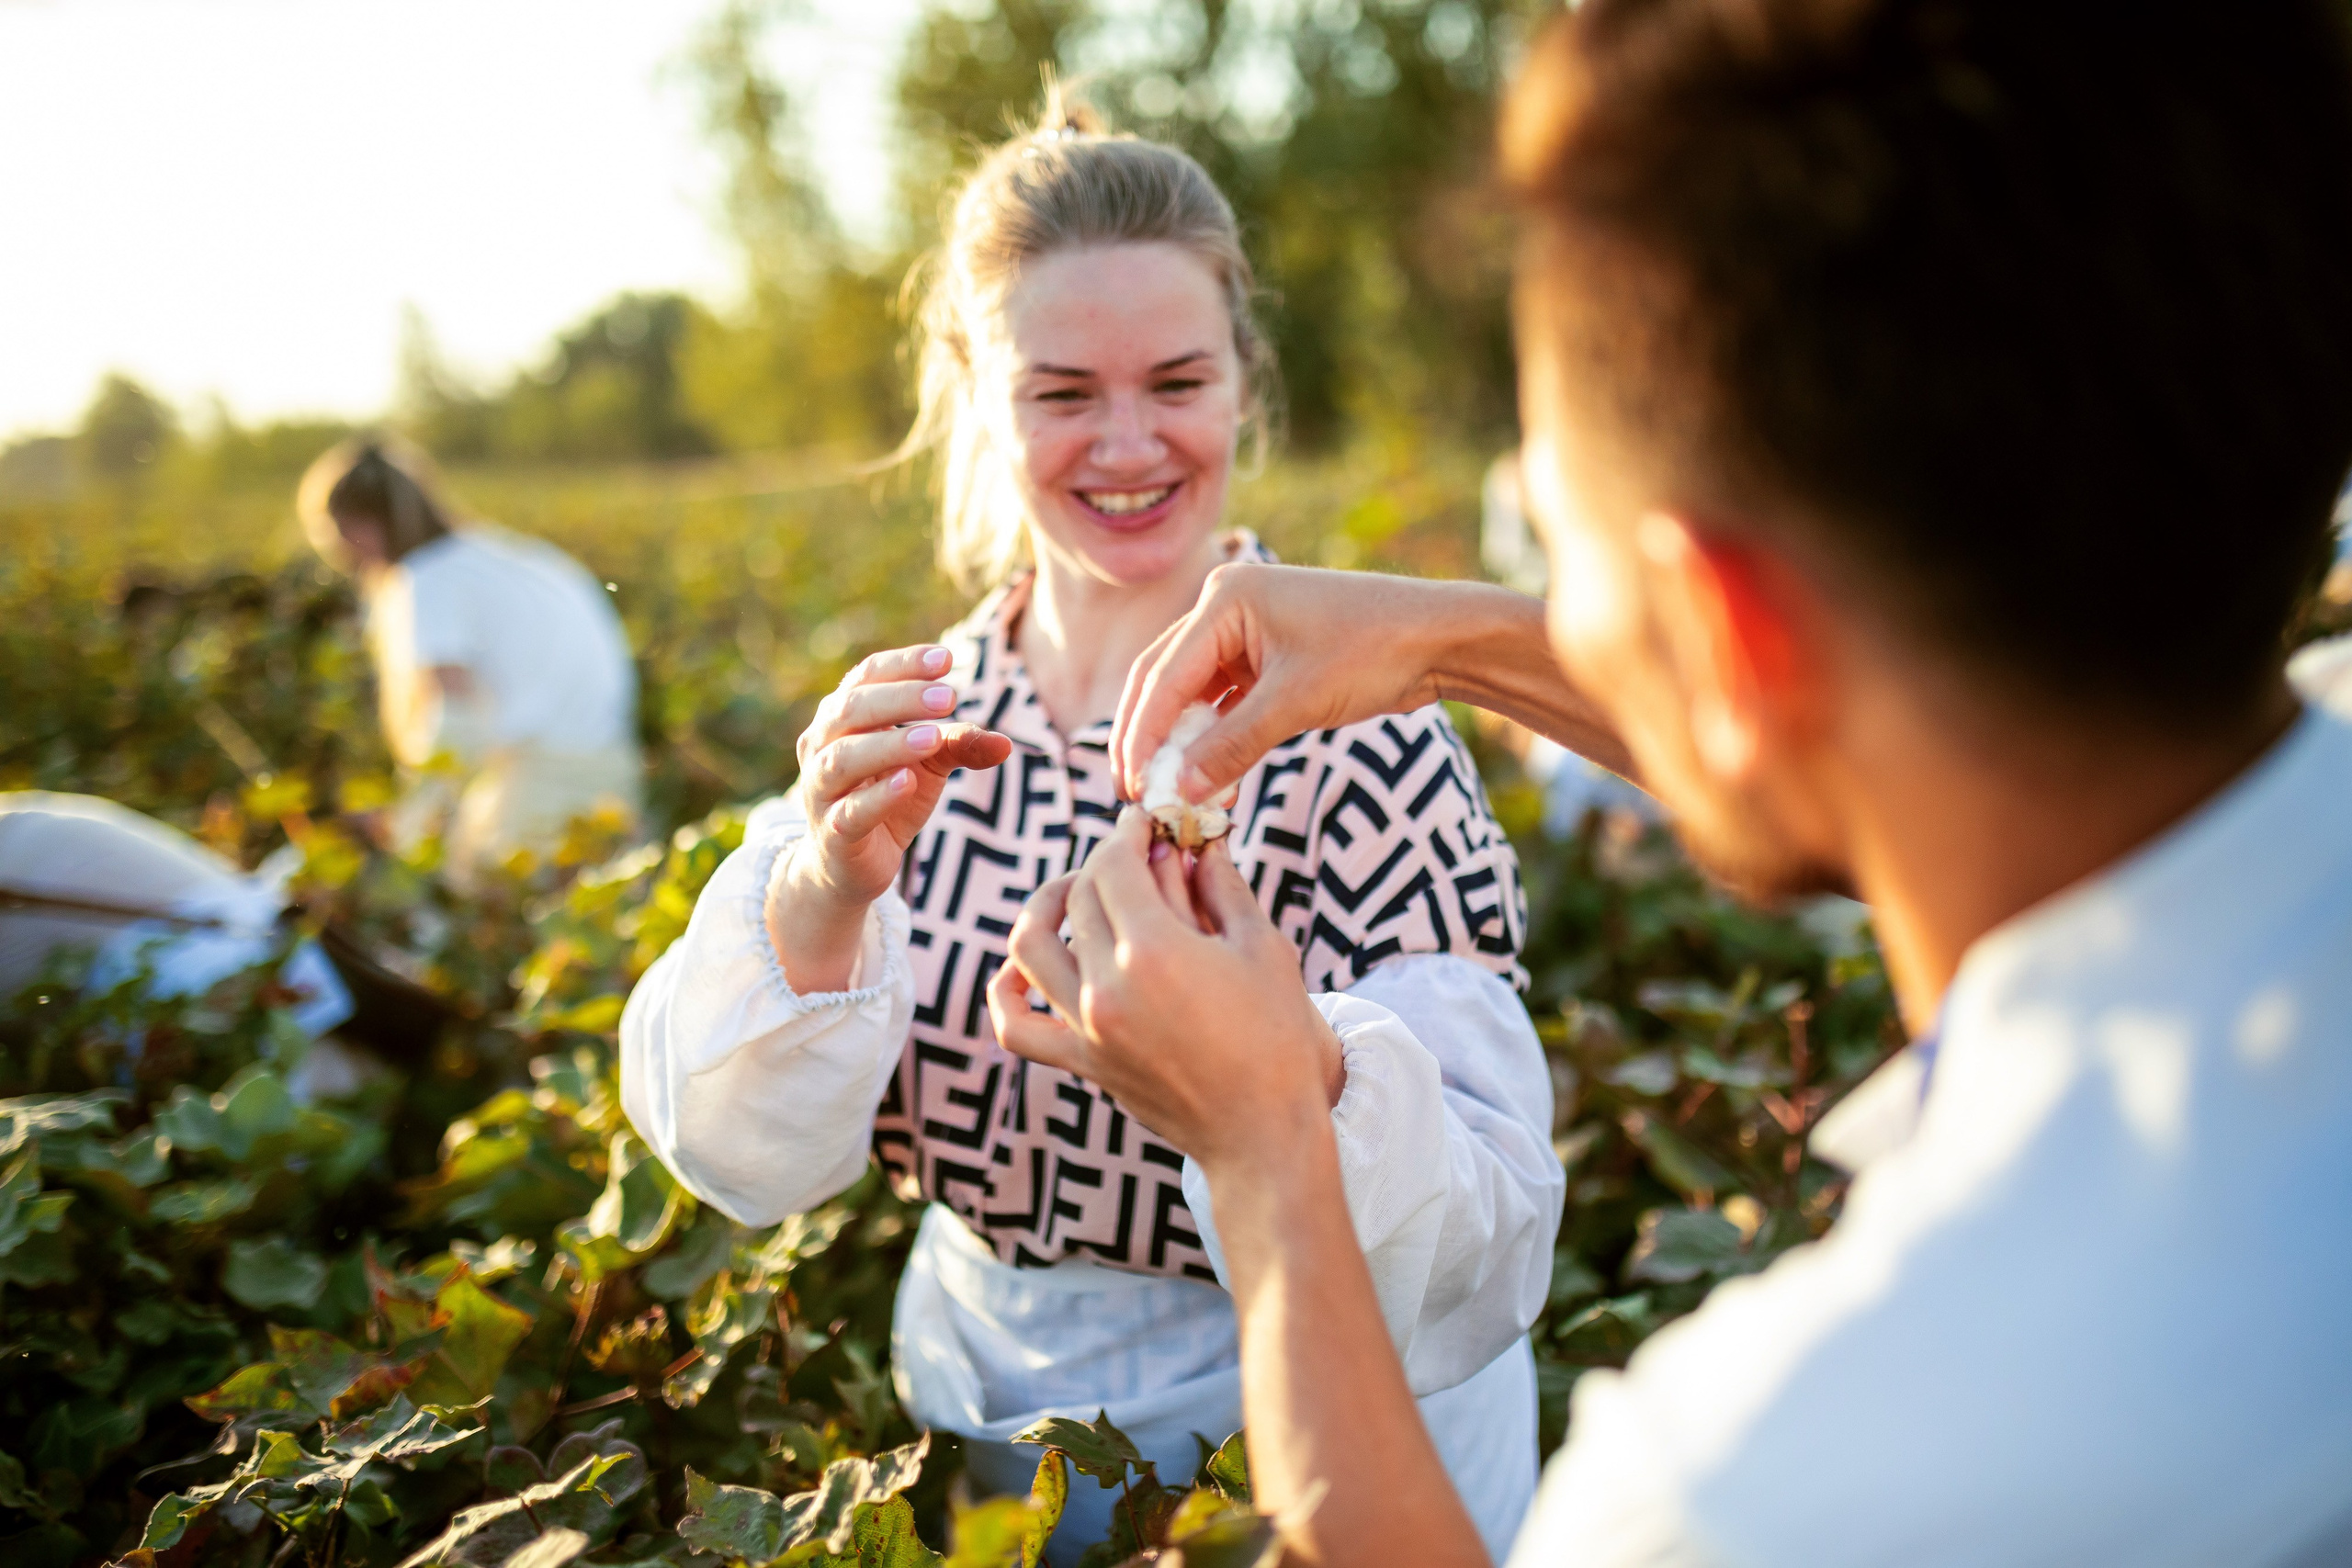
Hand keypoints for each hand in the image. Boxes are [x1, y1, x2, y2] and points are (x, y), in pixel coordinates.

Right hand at [771, 644, 1011, 990]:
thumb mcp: (929, 766)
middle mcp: (822, 746)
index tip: (947, 659)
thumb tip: (1006, 744)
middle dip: (901, 699)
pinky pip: (851, 811)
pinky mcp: (833, 833)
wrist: (850, 866)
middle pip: (852, 709)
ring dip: (889, 744)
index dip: (904, 664)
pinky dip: (878, 795)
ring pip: (844, 758)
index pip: (867, 676)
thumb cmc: (887, 798)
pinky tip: (907, 781)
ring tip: (933, 737)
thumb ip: (959, 746)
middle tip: (949, 696)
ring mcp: (821, 790)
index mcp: (842, 717)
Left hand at [987, 810, 1342, 1175]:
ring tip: (1078, 894)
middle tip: (1136, 854)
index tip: (1144, 823)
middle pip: (1078, 897)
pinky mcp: (1082, 1062)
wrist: (1262, 1132)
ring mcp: (1086, 1028)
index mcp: (1154, 952)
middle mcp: (1107, 987)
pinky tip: (1022, 967)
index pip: (1113, 864)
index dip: (1126, 832)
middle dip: (1105, 862)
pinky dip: (1006, 989)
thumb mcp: (1263, 948)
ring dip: (1048, 905)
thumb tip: (1199, 841)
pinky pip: (1016, 1025)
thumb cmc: (1276, 1039)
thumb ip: (1222, 885)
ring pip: (1030, 946)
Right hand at [1109, 563, 1445, 803]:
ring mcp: (1246, 632)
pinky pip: (1225, 701)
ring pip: (1192, 694)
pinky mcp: (1267, 658)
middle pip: (1164, 679)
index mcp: (1225, 599)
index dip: (1142, 735)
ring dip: (1180, 741)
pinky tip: (1209, 778)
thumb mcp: (1295, 703)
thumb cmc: (1373, 651)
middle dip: (1147, 737)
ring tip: (1167, 792)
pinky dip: (1215, 738)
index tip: (1131, 787)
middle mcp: (1226, 607)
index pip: (1163, 675)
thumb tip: (1180, 791)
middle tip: (1133, 792)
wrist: (1439, 639)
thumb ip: (1231, 747)